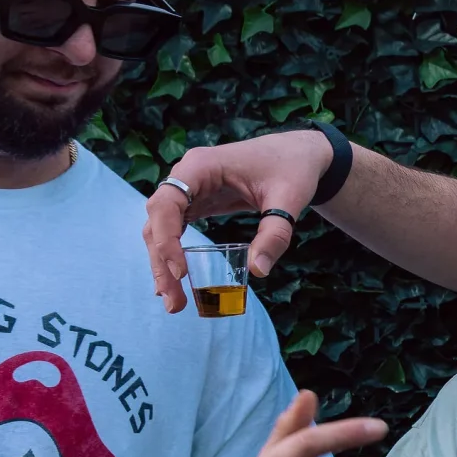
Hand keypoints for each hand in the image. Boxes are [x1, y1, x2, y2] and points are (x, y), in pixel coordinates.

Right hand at [143, 129, 337, 312]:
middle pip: (157, 220)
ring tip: (174, 302)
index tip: (179, 272)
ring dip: (162, 264)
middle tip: (173, 302)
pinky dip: (172, 254)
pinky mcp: (197, 202)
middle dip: (161, 262)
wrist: (298, 154)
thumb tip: (257, 271)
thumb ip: (275, 233)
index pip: (166, 203)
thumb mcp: (289, 199)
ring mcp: (189, 189)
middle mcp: (187, 175)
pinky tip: (174, 282)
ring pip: (161, 228)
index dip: (166, 238)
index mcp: (201, 166)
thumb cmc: (293, 169)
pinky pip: (175, 229)